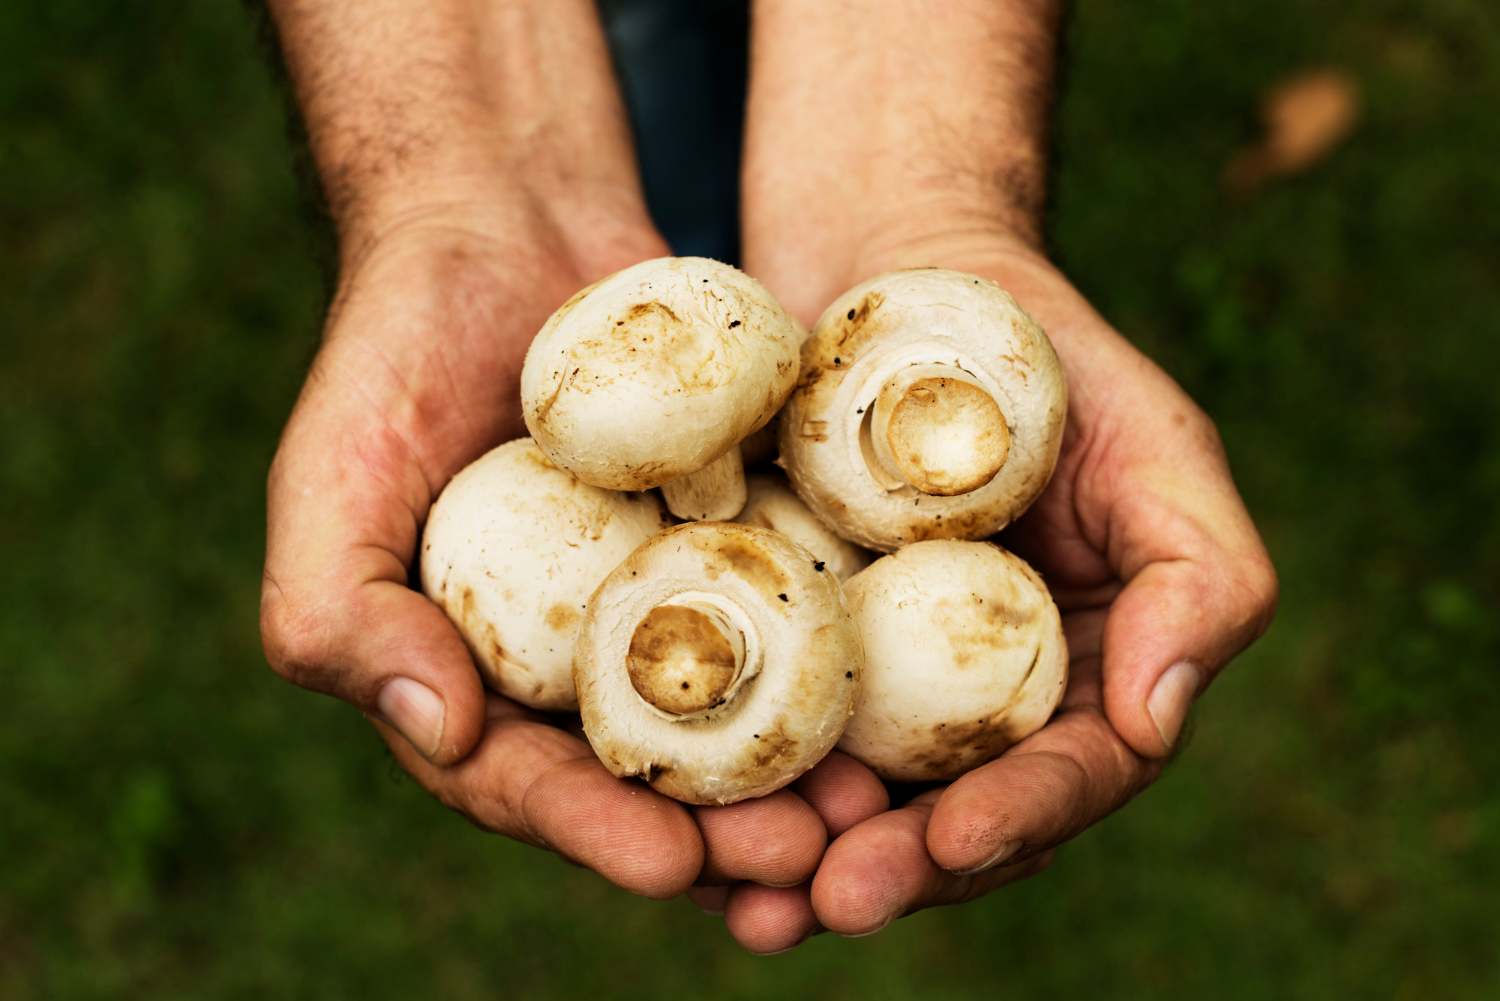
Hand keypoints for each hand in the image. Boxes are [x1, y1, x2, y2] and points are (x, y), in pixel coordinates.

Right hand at [259, 199, 836, 899]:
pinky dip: (836, 656)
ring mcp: (662, 596)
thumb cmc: (398, 352)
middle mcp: (573, 655)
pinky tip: (890, 692)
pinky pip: (792, 605)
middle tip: (802, 864)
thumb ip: (339, 614)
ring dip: (797, 773)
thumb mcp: (333, 475)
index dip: (595, 831)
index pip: (528, 780)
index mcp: (472, 673)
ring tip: (862, 814)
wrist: (509, 225)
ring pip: (738, 711)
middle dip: (722, 834)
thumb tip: (444, 734)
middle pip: (652, 772)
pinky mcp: (737, 534)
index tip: (670, 864)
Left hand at [716, 232, 1277, 949]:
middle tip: (817, 903)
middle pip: (939, 816)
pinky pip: (748, 717)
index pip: (1061, 777)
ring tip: (741, 897)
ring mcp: (869, 676)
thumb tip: (1156, 723)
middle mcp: (971, 700)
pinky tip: (675, 810)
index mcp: (1074, 676)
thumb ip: (1198, 579)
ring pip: (839, 796)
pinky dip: (719, 771)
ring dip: (790, 859)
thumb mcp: (1155, 443)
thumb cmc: (1044, 350)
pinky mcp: (774, 635)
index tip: (943, 842)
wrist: (895, 267)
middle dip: (887, 870)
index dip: (1010, 821)